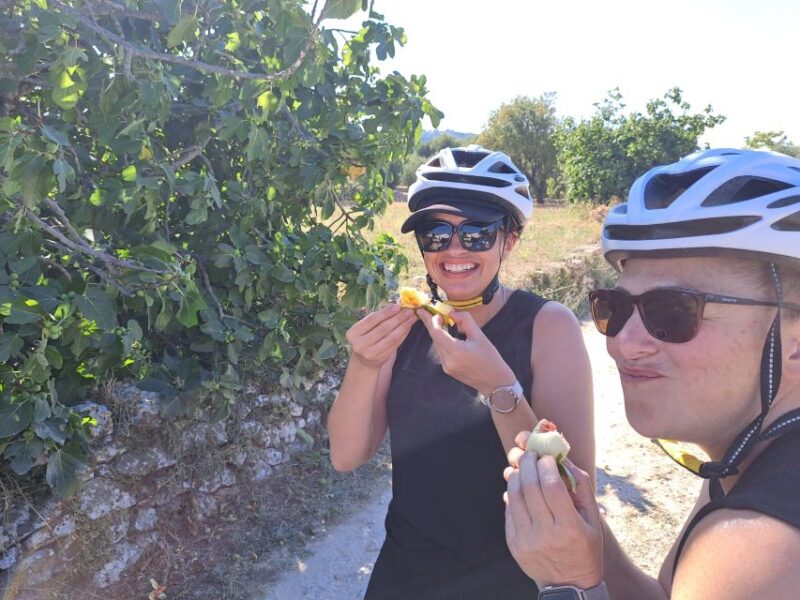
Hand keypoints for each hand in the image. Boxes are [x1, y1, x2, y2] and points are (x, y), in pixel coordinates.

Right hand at [346, 303, 416, 368]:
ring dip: (404, 326)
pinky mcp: (381, 358)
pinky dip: (403, 334)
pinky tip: (408, 327)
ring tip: (412, 318)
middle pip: (383, 328)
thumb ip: (378, 318)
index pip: (372, 320)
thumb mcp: (366, 328)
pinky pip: (395, 344)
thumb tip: (395, 306)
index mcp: (353, 333)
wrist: (364, 360)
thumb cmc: (366, 337)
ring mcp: (370, 353)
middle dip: (398, 318)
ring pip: (391, 337)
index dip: (386, 312)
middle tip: (409, 311)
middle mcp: (359, 344)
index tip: (398, 306)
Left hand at [416, 309, 514, 394]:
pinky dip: (442, 342)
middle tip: (428, 312)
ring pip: (437, 345)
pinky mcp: (447, 370)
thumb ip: (465, 321)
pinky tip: (447, 335)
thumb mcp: (480, 336)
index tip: (435, 312)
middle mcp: (448, 361)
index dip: (433, 321)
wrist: (494, 382)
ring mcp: (446, 367)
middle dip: (433, 325)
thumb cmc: (490, 358)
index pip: (436, 333)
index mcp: (457, 351)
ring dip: (438, 333)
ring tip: (440, 321)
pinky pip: (441, 352)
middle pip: (435, 339)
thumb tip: (451, 313)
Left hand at [504, 431, 602, 588]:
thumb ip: (581, 487)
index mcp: (569, 527)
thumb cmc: (585, 547)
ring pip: (514, 495)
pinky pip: (509, 510)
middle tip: (530, 453)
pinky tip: (518, 486)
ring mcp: (526, 540)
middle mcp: (546, 534)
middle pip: (530, 487)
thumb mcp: (593, 520)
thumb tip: (564, 458)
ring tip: (522, 466)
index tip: (546, 456)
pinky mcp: (513, 543)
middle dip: (528, 462)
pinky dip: (512, 493)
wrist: (569, 586)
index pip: (552, 486)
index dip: (547, 465)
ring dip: (516, 474)